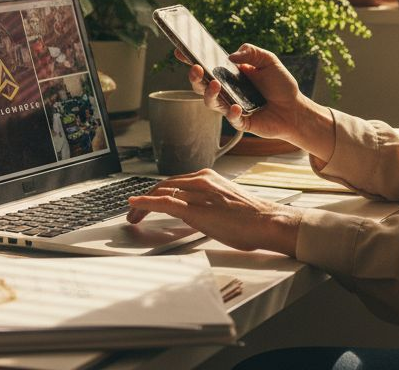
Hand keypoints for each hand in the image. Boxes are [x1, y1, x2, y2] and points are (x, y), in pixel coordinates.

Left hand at [126, 169, 301, 254]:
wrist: (266, 221)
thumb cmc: (252, 217)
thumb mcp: (226, 203)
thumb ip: (207, 203)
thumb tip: (193, 213)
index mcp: (208, 177)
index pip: (175, 183)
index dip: (157, 193)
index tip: (148, 202)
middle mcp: (201, 180)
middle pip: (163, 186)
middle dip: (146, 198)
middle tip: (134, 212)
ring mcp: (197, 192)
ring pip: (160, 193)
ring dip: (142, 204)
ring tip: (132, 216)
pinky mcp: (194, 208)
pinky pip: (162, 203)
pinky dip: (144, 204)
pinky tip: (134, 207)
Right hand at [183, 44, 301, 141]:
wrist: (295, 110)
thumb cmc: (281, 85)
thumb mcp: (269, 60)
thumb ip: (251, 52)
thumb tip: (231, 55)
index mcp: (231, 75)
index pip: (207, 66)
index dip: (191, 59)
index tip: (180, 50)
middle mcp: (227, 91)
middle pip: (202, 85)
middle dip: (194, 77)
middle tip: (195, 68)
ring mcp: (231, 106)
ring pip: (211, 102)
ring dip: (209, 94)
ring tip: (215, 84)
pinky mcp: (241, 122)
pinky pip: (231, 119)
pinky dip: (231, 113)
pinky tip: (237, 107)